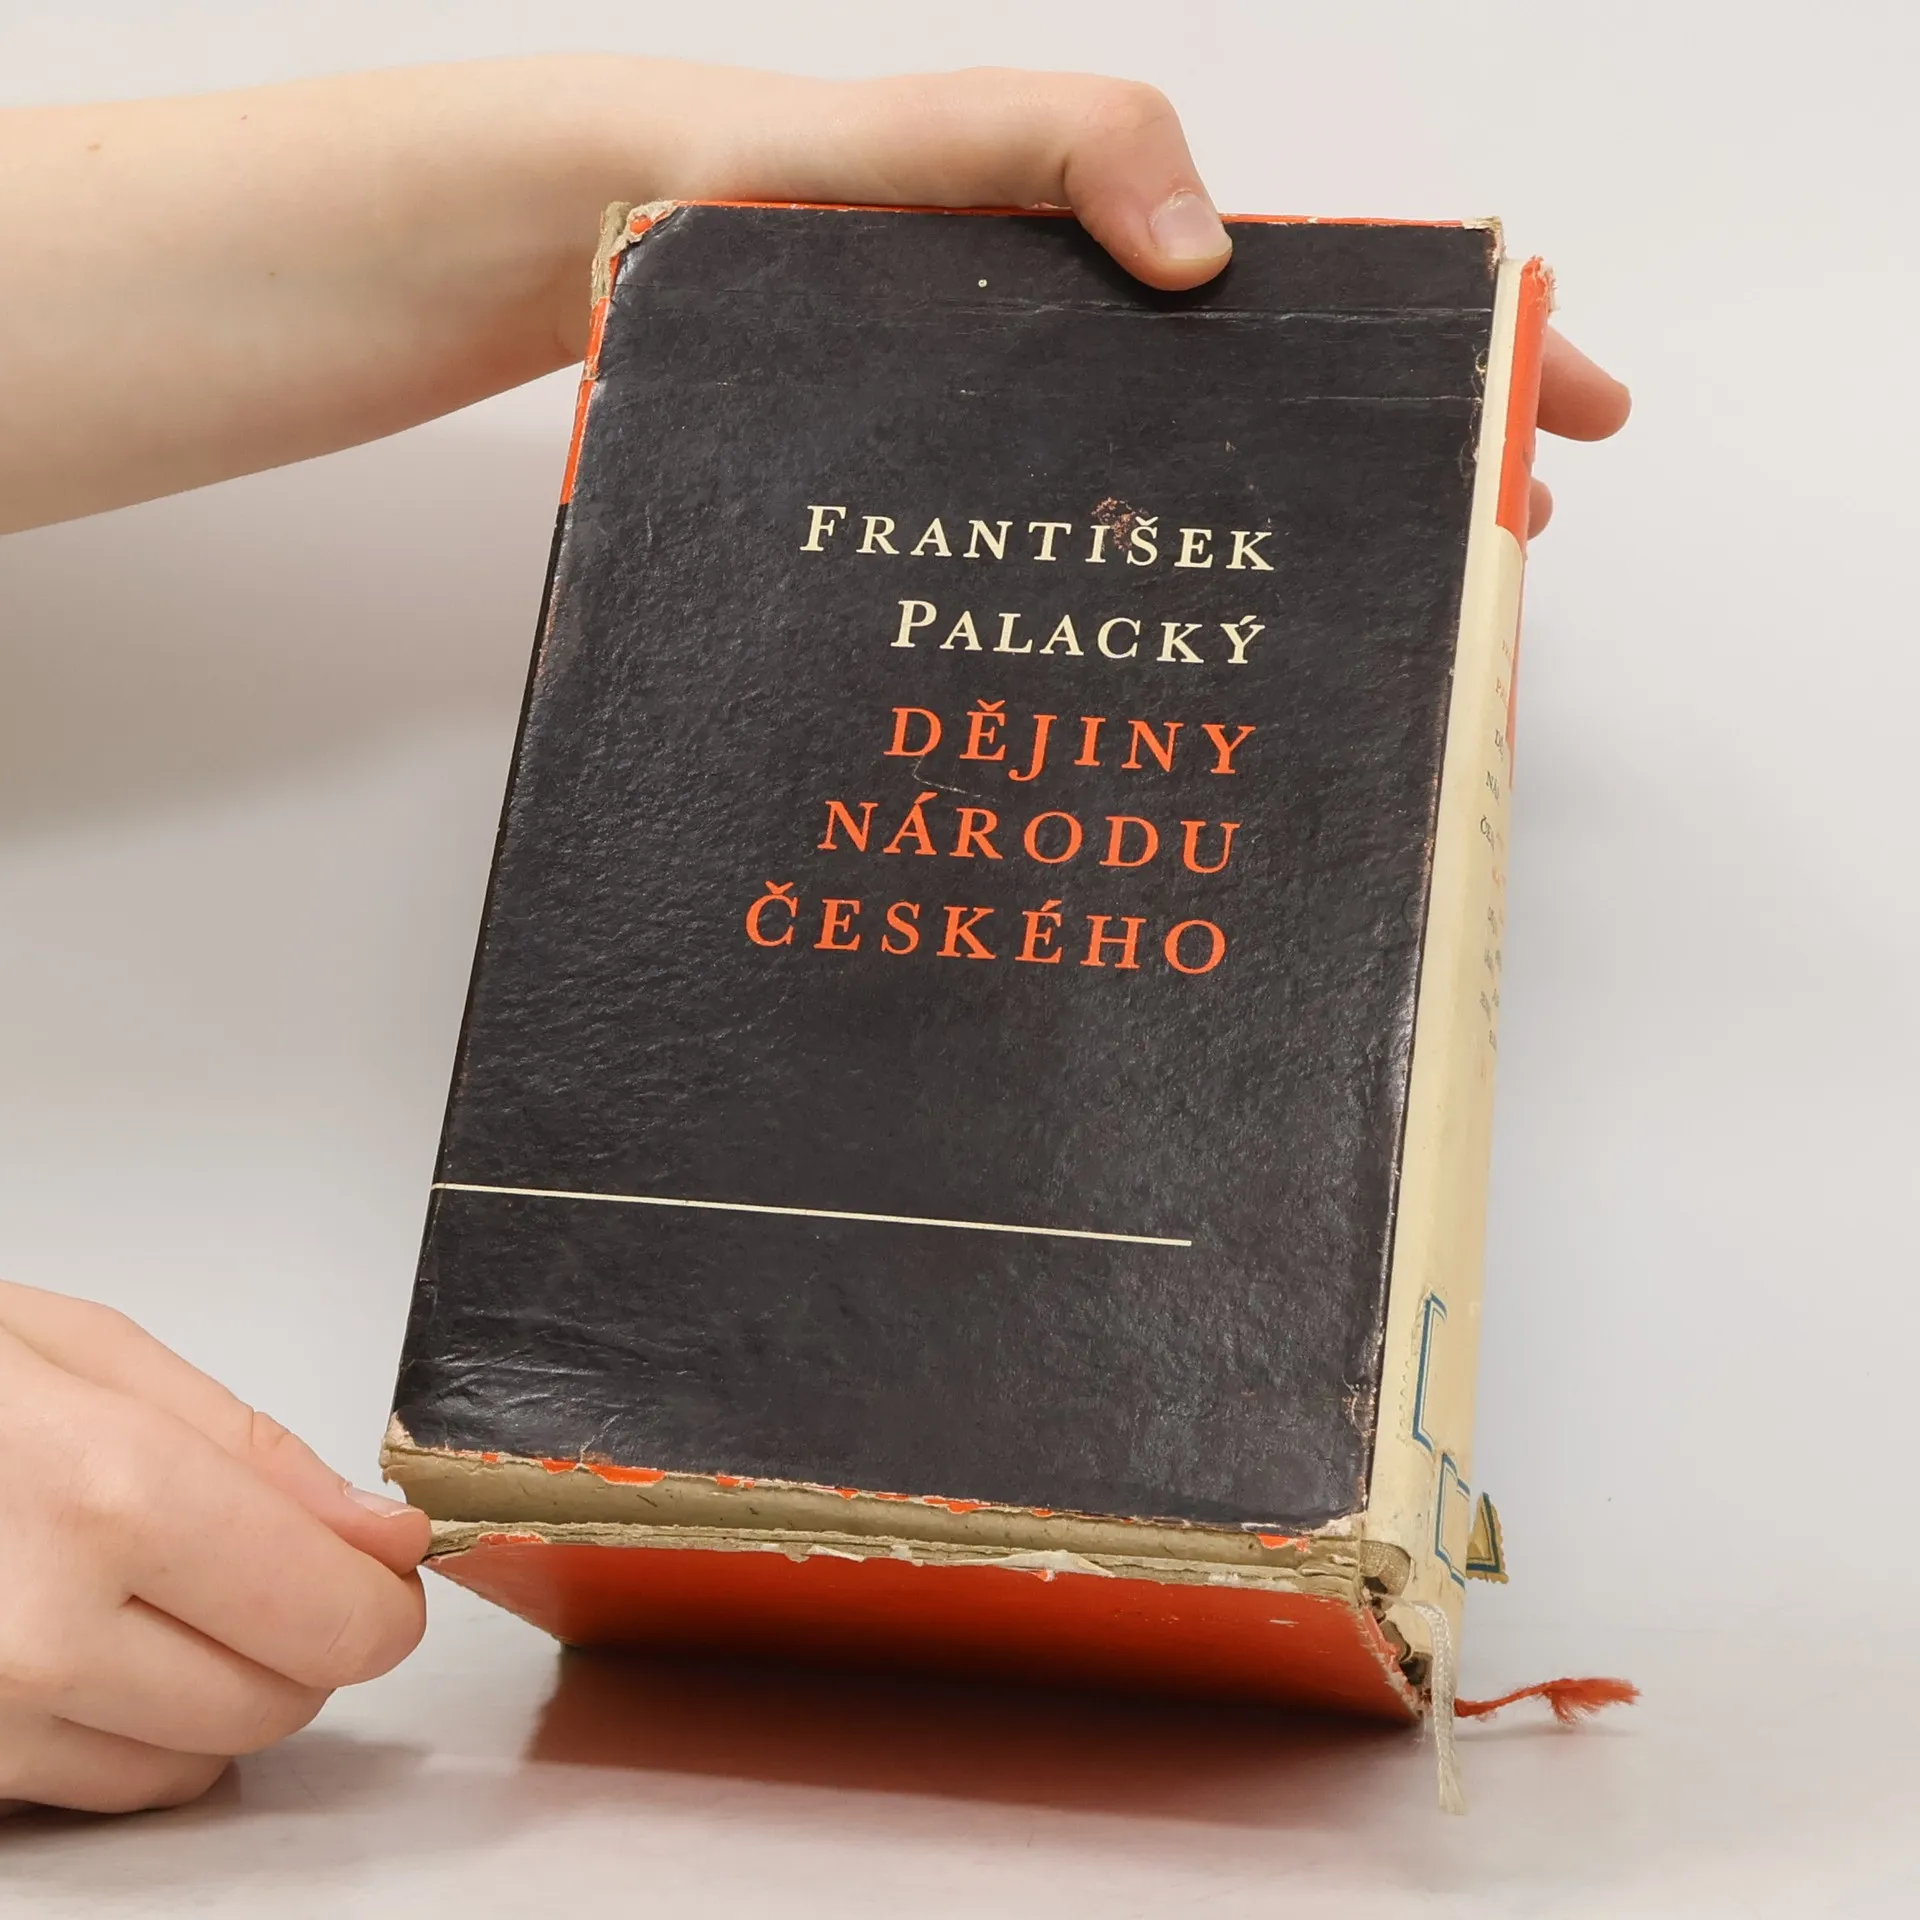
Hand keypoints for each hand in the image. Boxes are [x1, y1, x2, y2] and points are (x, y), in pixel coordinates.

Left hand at [0, 58, 1624, 530]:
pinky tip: (1183, 691)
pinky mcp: (953, 523)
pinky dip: (1154, 629)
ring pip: (1197, 514)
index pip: (1327, 300)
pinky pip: (1077, 578)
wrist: (599, 269)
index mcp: (1115, 257)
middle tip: (1497, 555)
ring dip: (1301, 567)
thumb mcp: (921, 140)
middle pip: (1291, 420)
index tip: (1563, 415)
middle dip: (1414, 478)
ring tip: (1374, 639)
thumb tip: (1208, 260)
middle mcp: (1089, 366)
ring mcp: (1026, 458)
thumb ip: (1064, 143)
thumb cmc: (753, 188)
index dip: (1463, 348)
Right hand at [0, 1280, 428, 1812]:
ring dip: (218, 1688)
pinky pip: (97, 1789)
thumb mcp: (89, 1353)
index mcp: (108, 1499)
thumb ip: (253, 1452)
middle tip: (264, 1563)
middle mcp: (40, 1635)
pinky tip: (86, 1636)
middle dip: (306, 1636)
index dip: (381, 1600)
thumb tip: (376, 1536)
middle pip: (280, 1701)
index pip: (333, 1620)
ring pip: (195, 1763)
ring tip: (154, 1588)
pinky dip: (127, 1730)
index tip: (382, 1572)